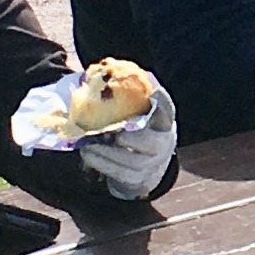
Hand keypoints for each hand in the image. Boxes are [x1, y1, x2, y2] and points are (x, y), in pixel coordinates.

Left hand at [79, 80, 177, 200]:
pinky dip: (101, 162)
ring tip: (88, 145)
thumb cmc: (138, 132)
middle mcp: (163, 144)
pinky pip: (118, 173)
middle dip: (131, 137)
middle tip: (114, 133)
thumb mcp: (138, 116)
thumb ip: (126, 101)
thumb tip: (94, 75)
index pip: (167, 110)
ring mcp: (151, 164)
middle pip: (151, 142)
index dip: (163, 102)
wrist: (148, 168)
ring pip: (130, 160)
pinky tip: (88, 153)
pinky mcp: (137, 179)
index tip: (154, 92)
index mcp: (163, 123)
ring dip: (107, 152)